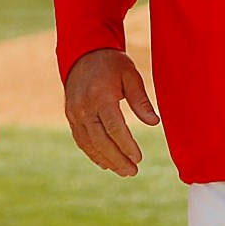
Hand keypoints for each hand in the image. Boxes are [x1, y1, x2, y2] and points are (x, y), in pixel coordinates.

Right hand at [63, 48, 159, 176]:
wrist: (84, 53)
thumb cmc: (112, 64)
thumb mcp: (130, 75)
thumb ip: (140, 100)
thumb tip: (154, 123)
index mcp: (101, 96)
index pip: (114, 127)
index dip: (126, 145)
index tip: (138, 158)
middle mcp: (84, 107)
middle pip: (100, 140)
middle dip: (117, 159)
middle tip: (132, 172)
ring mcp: (75, 113)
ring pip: (89, 144)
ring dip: (106, 160)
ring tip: (123, 171)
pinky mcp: (71, 116)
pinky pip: (81, 140)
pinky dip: (93, 153)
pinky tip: (106, 162)